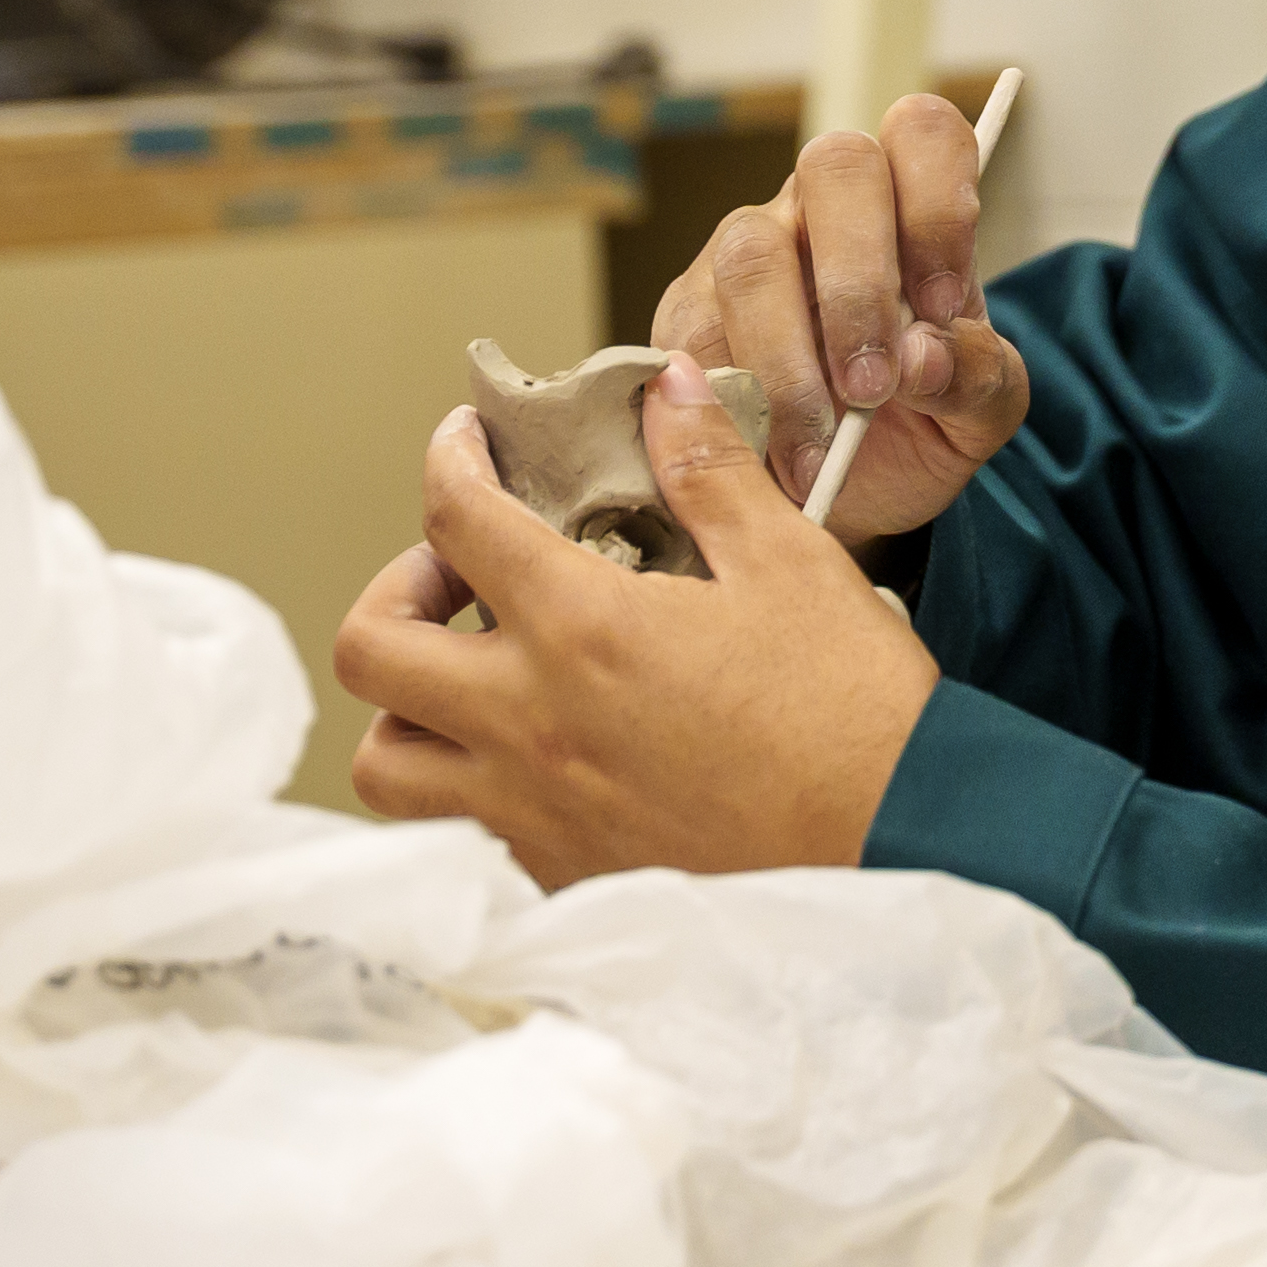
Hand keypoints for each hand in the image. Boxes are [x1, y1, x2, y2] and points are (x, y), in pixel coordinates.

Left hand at [337, 359, 942, 879]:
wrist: (894, 851)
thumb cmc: (850, 714)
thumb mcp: (791, 565)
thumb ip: (711, 472)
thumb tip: (668, 389)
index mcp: (580, 629)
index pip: (456, 518)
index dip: (449, 460)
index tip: (467, 445)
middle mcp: (529, 724)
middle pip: (371, 647)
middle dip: (398, 588)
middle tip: (460, 574)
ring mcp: (530, 812)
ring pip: (384, 762)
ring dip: (405, 706)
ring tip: (472, 677)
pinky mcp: (555, 877)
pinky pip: (452, 831)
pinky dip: (461, 786)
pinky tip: (533, 757)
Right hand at [646, 95, 1028, 540]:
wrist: (849, 498)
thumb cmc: (921, 424)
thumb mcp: (978, 413)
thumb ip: (976, 375)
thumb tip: (922, 355)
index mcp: (909, 206)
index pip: (924, 135)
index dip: (936, 205)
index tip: (943, 307)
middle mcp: (823, 206)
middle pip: (834, 169)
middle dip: (857, 284)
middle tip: (873, 388)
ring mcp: (745, 248)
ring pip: (754, 258)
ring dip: (789, 363)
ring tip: (819, 452)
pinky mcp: (686, 312)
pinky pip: (692, 336)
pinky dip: (733, 406)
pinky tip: (766, 456)